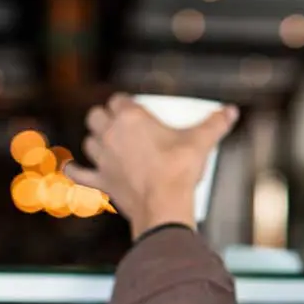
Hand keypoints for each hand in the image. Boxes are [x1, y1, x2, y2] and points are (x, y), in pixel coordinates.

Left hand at [64, 93, 238, 239]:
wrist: (164, 203)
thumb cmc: (180, 168)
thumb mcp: (202, 141)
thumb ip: (216, 123)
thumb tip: (232, 111)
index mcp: (132, 118)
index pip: (119, 100)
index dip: (125, 102)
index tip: (133, 106)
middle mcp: (112, 134)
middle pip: (96, 115)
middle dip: (104, 116)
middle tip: (118, 121)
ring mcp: (103, 159)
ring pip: (88, 141)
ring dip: (95, 140)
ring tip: (106, 142)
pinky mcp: (100, 181)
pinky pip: (78, 174)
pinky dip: (74, 171)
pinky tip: (71, 169)